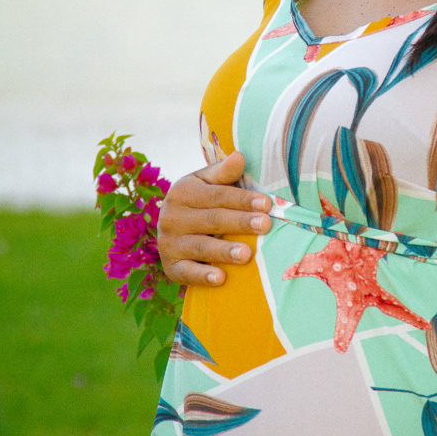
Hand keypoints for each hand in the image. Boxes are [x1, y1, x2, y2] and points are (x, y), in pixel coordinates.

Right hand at [157, 152, 271, 285]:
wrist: (174, 231)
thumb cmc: (201, 202)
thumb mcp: (207, 183)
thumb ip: (224, 173)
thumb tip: (240, 156)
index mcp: (182, 192)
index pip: (217, 196)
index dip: (242, 199)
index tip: (266, 204)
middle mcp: (172, 217)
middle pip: (212, 220)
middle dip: (240, 222)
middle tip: (265, 225)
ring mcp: (170, 243)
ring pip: (201, 246)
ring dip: (224, 251)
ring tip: (247, 254)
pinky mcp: (171, 267)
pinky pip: (187, 272)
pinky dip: (203, 276)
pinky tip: (221, 279)